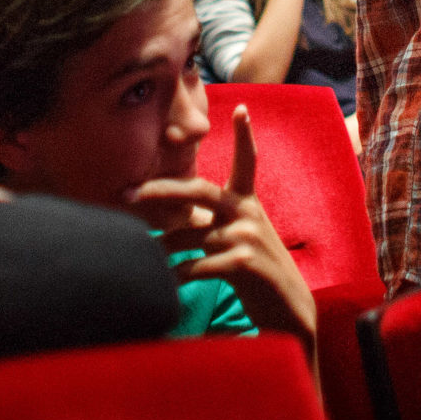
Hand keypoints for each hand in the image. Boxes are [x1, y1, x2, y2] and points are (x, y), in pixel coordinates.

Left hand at [122, 108, 317, 352]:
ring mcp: (248, 237)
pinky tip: (167, 286)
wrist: (290, 311)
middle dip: (162, 189)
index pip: (248, 162)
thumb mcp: (236, 239)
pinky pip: (197, 265)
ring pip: (189, 234)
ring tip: (144, 258)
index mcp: (248, 203)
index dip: (244, 135)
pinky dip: (176, 275)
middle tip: (130, 193)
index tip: (240, 108)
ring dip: (161, 248)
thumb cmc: (255, 274)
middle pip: (199, 190)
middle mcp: (248, 214)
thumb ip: (209, 223)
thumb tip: (166, 221)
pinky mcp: (245, 264)